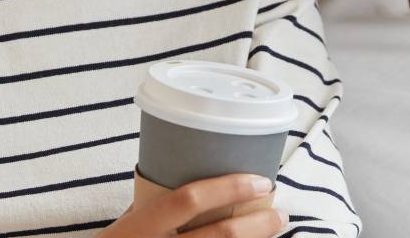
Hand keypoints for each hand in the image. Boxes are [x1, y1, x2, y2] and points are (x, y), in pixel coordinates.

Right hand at [98, 173, 285, 237]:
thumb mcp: (129, 221)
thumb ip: (157, 204)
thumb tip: (196, 177)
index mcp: (142, 226)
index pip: (189, 199)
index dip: (228, 187)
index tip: (260, 179)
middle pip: (220, 236)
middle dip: (258, 225)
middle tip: (280, 213)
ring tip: (273, 228)